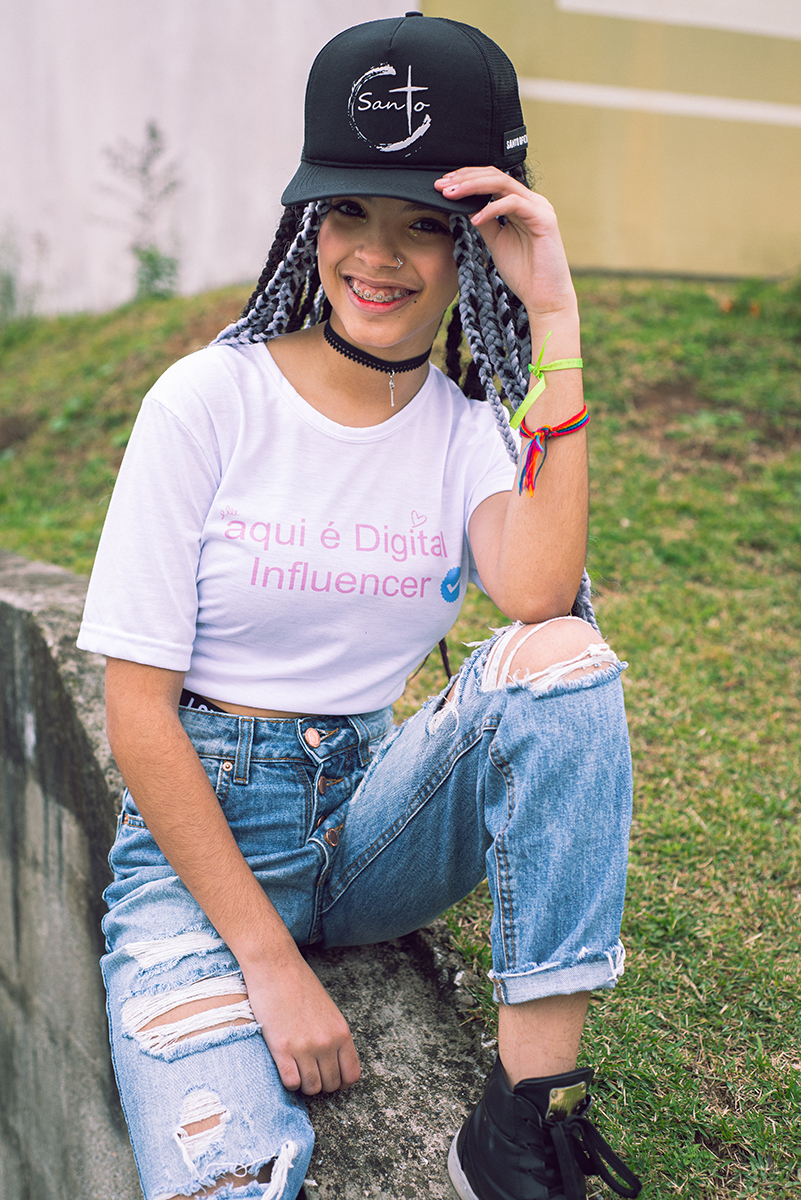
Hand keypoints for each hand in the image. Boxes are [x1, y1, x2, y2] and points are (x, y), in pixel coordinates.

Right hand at [244, 952, 360, 1094]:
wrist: (276, 967)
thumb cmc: (300, 985)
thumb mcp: (328, 1010)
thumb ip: (333, 1036)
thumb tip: (333, 1062)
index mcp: (342, 1032)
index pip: (351, 1075)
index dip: (341, 1081)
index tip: (329, 1075)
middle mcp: (327, 1042)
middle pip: (331, 1084)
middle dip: (321, 1082)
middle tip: (310, 1070)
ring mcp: (305, 1047)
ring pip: (311, 1088)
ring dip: (304, 1083)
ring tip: (297, 1068)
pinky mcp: (282, 1049)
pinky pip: (291, 1083)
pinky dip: (289, 1081)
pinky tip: (285, 1066)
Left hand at [434, 167, 576, 321]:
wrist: (544, 297)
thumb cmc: (524, 273)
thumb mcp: (496, 241)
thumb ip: (484, 221)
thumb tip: (464, 204)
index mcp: (521, 204)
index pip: (491, 180)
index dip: (466, 178)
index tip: (442, 186)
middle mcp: (531, 201)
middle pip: (495, 176)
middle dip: (465, 178)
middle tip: (441, 186)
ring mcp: (539, 207)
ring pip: (503, 183)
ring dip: (473, 186)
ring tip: (452, 195)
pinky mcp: (544, 218)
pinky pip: (514, 203)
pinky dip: (491, 209)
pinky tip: (475, 219)